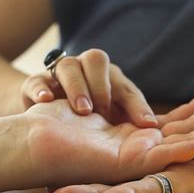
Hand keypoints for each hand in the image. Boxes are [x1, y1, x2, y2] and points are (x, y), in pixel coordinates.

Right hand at [20, 49, 157, 127]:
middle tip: (104, 111)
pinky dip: (41, 88)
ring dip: (77, 86)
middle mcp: (86, 72)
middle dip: (102, 84)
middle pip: (96, 59)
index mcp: (109, 82)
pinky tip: (46, 101)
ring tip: (83, 111)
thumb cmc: (88, 130)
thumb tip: (157, 133)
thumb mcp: (112, 131)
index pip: (127, 88)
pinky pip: (37, 80)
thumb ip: (132, 127)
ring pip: (68, 65)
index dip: (138, 105)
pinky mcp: (36, 85)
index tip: (148, 125)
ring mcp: (60, 76)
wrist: (46, 134)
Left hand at [49, 90, 193, 192]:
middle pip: (121, 187)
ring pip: (111, 171)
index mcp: (181, 180)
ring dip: (82, 173)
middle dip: (91, 192)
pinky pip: (114, 152)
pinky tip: (68, 146)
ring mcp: (146, 162)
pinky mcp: (140, 147)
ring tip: (47, 180)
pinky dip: (95, 148)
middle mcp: (159, 174)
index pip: (153, 191)